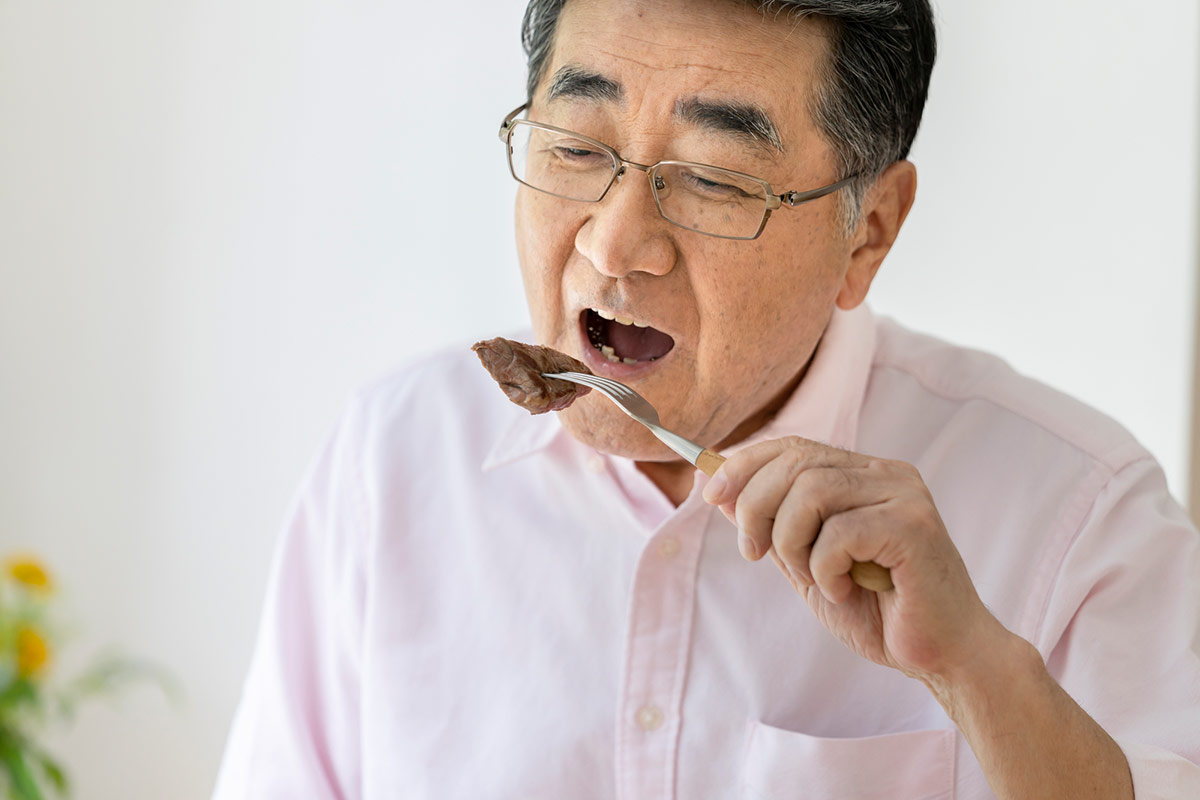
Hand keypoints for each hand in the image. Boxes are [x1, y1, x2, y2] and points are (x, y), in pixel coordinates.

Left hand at [702, 436, 1007, 684]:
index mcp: (864, 475)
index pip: (794, 446)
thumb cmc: (879, 611)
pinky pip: (841, 532)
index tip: (711, 495)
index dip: (745, 465)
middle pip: (797, 462)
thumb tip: (720, 490)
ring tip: (811, 577)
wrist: (943, 655)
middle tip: (753, 553)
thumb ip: (772, 528)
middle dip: (756, 507)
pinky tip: (844, 589)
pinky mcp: (915, 527)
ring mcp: (905, 496)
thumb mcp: (807, 565)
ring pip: (813, 491)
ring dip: (792, 542)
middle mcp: (887, 474)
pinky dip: (825, 568)